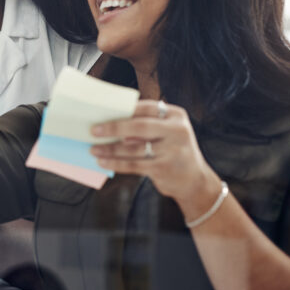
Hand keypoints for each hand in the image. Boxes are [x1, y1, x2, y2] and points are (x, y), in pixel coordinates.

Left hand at [90, 100, 220, 217]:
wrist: (196, 181)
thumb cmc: (174, 151)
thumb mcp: (168, 132)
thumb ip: (147, 124)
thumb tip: (111, 122)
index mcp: (176, 115)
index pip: (146, 107)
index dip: (123, 109)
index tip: (102, 110)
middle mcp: (177, 131)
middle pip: (139, 126)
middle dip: (113, 127)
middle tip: (94, 130)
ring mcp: (172, 151)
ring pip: (133, 148)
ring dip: (110, 149)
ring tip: (94, 149)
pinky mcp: (163, 169)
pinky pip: (133, 164)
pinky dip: (116, 163)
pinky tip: (103, 162)